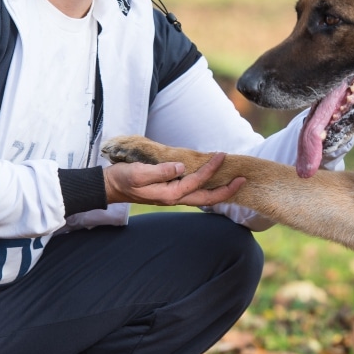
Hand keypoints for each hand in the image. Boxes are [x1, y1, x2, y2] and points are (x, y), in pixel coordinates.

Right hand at [103, 152, 244, 206]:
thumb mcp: (139, 172)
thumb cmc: (123, 178)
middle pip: (207, 199)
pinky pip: (194, 193)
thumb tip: (181, 167)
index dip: (211, 169)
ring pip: (202, 197)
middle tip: (242, 179)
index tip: (221, 155)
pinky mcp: (171, 193)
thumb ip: (161, 171)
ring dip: (219, 191)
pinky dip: (207, 188)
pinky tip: (212, 182)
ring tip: (233, 181)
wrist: (110, 186)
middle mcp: (175, 198)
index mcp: (169, 194)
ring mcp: (173, 197)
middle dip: (226, 190)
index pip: (196, 181)